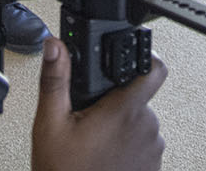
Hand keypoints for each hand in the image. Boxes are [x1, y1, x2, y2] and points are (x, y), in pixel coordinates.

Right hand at [31, 36, 165, 170]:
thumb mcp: (50, 124)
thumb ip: (55, 80)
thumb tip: (55, 47)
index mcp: (124, 111)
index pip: (155, 69)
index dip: (147, 57)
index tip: (135, 57)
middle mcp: (146, 128)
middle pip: (138, 98)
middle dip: (116, 104)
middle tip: (91, 120)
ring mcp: (152, 150)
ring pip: (140, 123)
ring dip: (122, 128)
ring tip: (95, 144)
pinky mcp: (153, 168)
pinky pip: (144, 146)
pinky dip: (127, 148)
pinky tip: (105, 158)